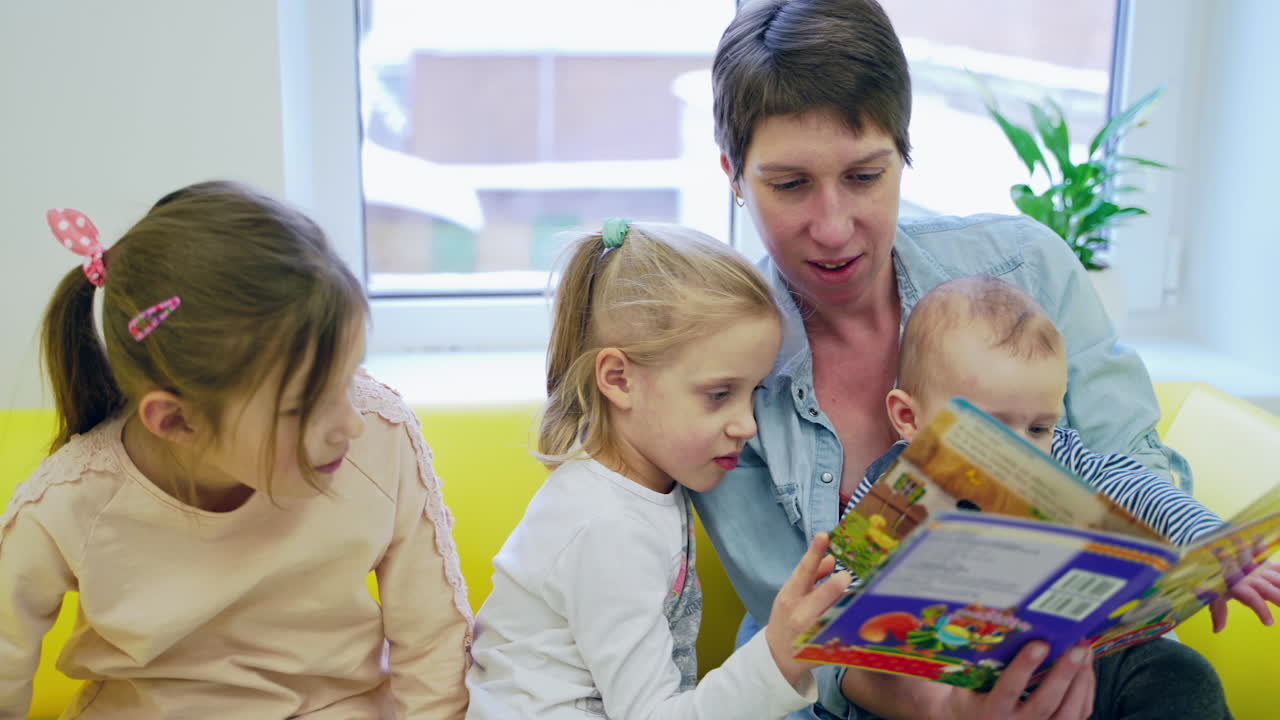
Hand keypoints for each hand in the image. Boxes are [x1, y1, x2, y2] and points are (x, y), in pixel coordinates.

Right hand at [765, 532, 852, 686]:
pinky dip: (852, 622)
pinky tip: (860, 617)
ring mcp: (814, 632)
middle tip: (846, 576)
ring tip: (857, 597)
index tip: (824, 535)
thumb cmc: (786, 617)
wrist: (777, 656)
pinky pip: (845, 631)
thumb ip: (811, 576)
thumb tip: (831, 558)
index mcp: (790, 596)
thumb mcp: (791, 594)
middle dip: (840, 582)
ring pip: (839, 611)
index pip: (804, 571)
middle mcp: (801, 614)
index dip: (814, 552)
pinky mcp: (826, 647)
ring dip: (849, 602)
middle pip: (826, 592)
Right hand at [922, 642, 1094, 719]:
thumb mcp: (965, 686)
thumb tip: (990, 630)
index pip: (1009, 689)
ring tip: (1085, 653)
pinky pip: (1078, 714)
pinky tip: (1086, 670)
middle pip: (1045, 703)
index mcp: (991, 712)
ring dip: (1080, 681)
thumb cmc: (972, 700)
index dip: (1024, 666)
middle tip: (1076, 648)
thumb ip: (974, 665)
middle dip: (1063, 674)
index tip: (1039, 644)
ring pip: (1068, 713)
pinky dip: (1085, 691)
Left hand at [1209, 559, 1279, 631]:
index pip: (1252, 599)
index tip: (1269, 623)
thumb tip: (1217, 630)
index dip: (1262, 611)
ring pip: (1277, 579)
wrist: (1217, 554)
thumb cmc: (1216, 577)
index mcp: (1238, 585)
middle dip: (1279, 598)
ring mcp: (1259, 570)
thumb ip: (1218, 611)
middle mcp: (1250, 577)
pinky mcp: (1265, 564)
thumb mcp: (1214, 594)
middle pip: (1268, 589)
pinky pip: (1278, 567)